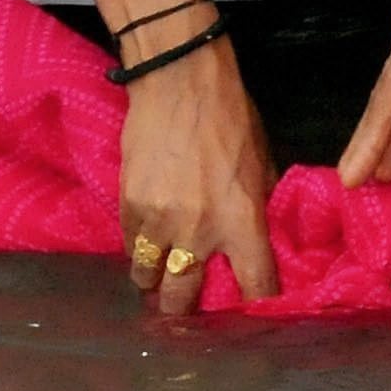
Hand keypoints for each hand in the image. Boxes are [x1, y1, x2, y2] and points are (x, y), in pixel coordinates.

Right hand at [119, 33, 278, 314]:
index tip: (254, 306)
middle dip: (185, 308)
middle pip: (183, 301)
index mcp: (242, 223)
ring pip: (147, 279)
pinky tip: (147, 238)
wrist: (179, 82)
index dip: (258, 303)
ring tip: (160, 273)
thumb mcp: (262, 162)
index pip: (256, 288)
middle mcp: (199, 234)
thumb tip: (260, 233)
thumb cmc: (231, 117)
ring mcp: (158, 223)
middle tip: (188, 302)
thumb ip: (259, 205)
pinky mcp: (128, 206)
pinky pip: (129, 246)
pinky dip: (138, 248)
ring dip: (155, 279)